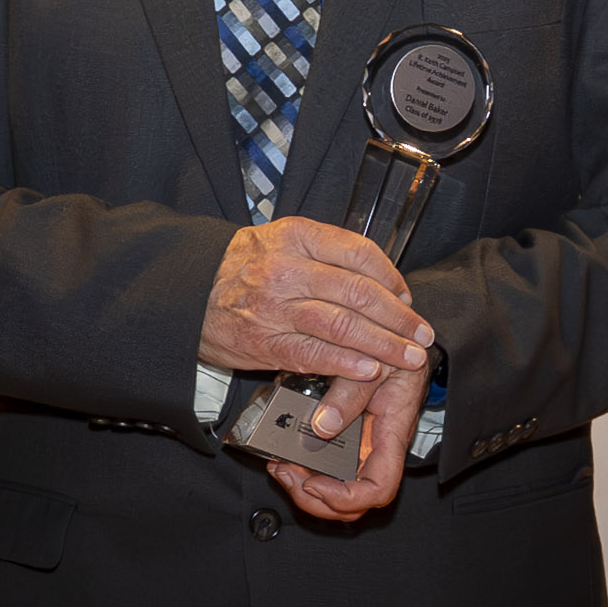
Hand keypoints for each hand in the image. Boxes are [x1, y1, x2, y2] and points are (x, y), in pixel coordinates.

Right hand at [199, 217, 432, 380]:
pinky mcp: (263, 343)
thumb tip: (380, 279)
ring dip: (382, 345)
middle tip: (421, 335)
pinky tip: (369, 370)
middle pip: (358, 292)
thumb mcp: (281, 241)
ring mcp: (274, 307)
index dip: (392, 279)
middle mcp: (287, 269)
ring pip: (342, 325)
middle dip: (398, 318)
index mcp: (296, 236)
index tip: (407, 297)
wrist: (186, 292)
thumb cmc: (241, 267)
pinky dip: (345, 364)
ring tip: (407, 357)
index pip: (359, 253)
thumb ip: (325, 254)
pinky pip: (312, 354)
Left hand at [267, 360, 429, 521]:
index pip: (378, 488)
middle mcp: (376, 448)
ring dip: (304, 486)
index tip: (315, 483)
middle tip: (286, 473)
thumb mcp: (378, 362)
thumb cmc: (402, 352)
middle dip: (314, 498)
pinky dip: (305, 468)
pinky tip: (287, 454)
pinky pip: (328, 466)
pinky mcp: (348, 437)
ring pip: (336, 488)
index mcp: (391, 436)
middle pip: (352, 502)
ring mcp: (361, 446)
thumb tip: (323, 424)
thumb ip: (351, 392)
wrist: (406, 344)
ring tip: (280, 465)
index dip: (346, 497)